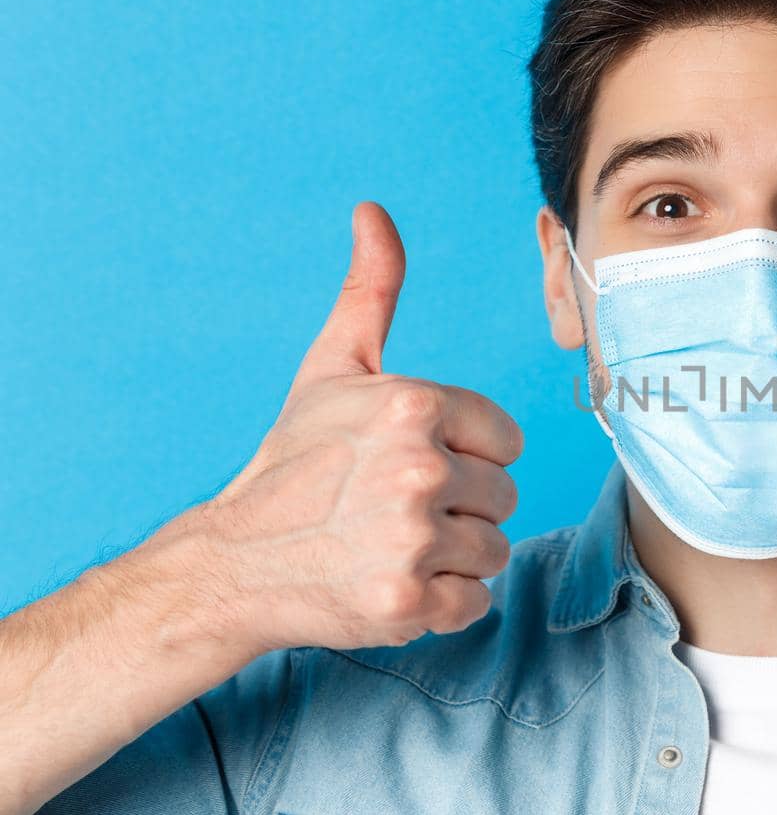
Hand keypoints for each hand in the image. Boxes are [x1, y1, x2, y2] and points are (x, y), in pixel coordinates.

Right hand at [180, 201, 523, 653]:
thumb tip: (372, 211)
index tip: (414, 463)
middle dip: (461, 506)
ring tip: (392, 545)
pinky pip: (475, 603)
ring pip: (495, 550)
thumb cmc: (293, 462)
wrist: (232, 563)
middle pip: (505, 495)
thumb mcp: (332, 369)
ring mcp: (412, 539)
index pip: (507, 440)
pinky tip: (392, 583)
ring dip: (454, 556)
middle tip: (395, 510)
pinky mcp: (407, 603)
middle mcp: (418, 468)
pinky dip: (441, 604)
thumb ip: (371, 292)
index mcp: (413, 404)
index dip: (467, 454)